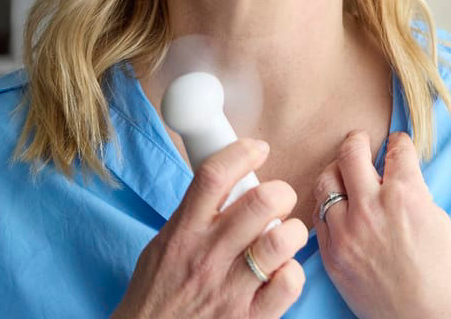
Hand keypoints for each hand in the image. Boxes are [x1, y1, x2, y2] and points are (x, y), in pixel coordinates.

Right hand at [112, 138, 308, 318]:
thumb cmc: (157, 295)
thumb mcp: (164, 246)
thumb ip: (194, 215)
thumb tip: (228, 183)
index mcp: (184, 233)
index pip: (214, 176)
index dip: (242, 153)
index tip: (257, 149)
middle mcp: (208, 256)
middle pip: (261, 202)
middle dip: (280, 193)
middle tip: (278, 202)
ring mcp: (230, 288)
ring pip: (282, 239)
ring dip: (293, 231)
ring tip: (285, 236)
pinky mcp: (250, 317)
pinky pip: (290, 282)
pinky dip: (293, 272)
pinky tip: (282, 272)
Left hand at [313, 131, 450, 318]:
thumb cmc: (443, 274)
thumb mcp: (437, 220)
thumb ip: (413, 193)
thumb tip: (396, 178)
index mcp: (406, 194)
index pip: (396, 149)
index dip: (399, 142)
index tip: (397, 142)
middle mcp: (372, 207)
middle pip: (351, 152)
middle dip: (357, 141)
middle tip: (360, 140)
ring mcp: (347, 231)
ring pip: (326, 180)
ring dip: (337, 171)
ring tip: (344, 173)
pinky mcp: (332, 254)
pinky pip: (319, 216)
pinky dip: (328, 206)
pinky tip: (337, 206)